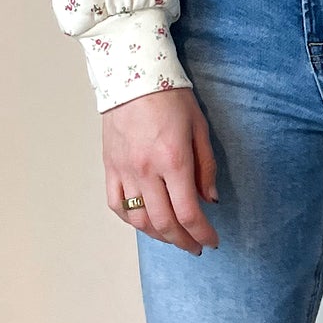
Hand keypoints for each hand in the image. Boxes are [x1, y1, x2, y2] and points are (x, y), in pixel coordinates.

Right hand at [101, 88, 219, 252]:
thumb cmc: (170, 96)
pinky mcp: (110, 167)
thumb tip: (210, 200)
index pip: (189, 212)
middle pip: (165, 223)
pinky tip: (144, 222)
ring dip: (158, 236)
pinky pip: (117, 204)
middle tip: (196, 247)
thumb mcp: (199, 127)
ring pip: (139, 220)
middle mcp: (147, 170)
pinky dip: (131, 220)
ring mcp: (124, 171)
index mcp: (173, 160)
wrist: (131, 75)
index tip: (212, 241)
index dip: (203, 234)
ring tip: (173, 237)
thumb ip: (206, 167)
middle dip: (184, 241)